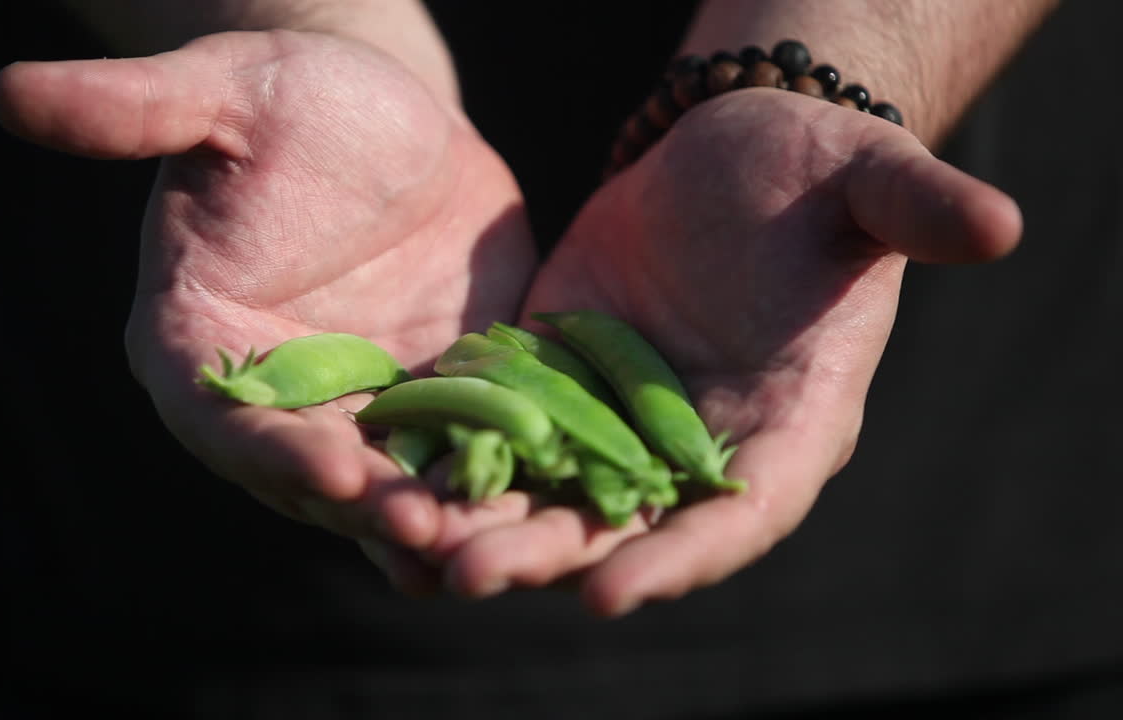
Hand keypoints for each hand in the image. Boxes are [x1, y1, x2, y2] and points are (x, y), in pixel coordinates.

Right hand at [0, 30, 535, 550]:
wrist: (390, 121)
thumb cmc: (293, 96)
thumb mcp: (229, 92)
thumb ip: (139, 110)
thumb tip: (9, 94)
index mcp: (198, 338)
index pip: (220, 411)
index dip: (272, 446)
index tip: (333, 470)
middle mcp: (271, 393)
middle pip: (307, 470)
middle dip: (364, 506)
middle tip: (425, 532)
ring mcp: (353, 406)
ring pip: (385, 483)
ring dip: (432, 521)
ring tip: (487, 551)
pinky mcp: (425, 401)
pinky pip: (452, 457)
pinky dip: (487, 490)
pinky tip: (537, 518)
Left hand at [425, 89, 1020, 613]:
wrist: (728, 155)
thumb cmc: (812, 172)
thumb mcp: (862, 181)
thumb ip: (914, 209)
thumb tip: (1001, 224)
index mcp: (787, 421)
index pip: (742, 511)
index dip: (684, 556)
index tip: (613, 593)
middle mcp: (699, 445)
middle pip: (628, 526)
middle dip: (554, 555)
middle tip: (474, 577)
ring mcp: (620, 422)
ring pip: (551, 492)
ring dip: (487, 524)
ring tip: (414, 544)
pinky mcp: (557, 383)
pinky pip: (504, 435)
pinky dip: (454, 460)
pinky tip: (390, 474)